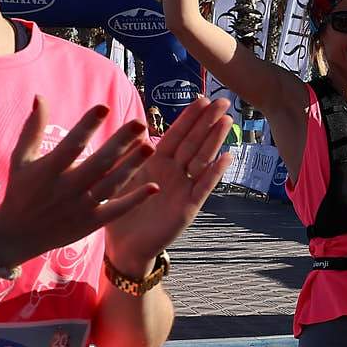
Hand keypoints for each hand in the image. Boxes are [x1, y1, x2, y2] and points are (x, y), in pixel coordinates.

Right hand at [0, 99, 155, 267]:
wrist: (18, 235)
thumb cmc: (20, 190)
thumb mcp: (21, 159)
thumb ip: (32, 129)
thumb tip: (39, 97)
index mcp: (48, 171)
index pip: (72, 145)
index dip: (87, 126)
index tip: (104, 107)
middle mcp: (66, 189)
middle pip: (98, 163)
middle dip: (120, 143)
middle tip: (139, 123)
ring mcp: (80, 207)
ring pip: (111, 184)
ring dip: (131, 166)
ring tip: (149, 147)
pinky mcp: (91, 223)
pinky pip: (116, 210)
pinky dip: (135, 200)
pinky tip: (153, 187)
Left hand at [104, 96, 236, 272]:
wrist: (124, 247)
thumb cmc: (120, 212)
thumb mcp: (119, 179)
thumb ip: (127, 155)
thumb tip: (131, 127)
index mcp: (157, 162)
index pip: (176, 134)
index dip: (189, 117)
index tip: (203, 98)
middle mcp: (174, 173)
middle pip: (194, 142)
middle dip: (208, 122)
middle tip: (223, 102)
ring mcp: (183, 189)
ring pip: (202, 160)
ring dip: (214, 141)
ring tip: (226, 122)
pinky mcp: (188, 207)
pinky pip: (203, 187)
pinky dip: (214, 173)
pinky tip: (226, 157)